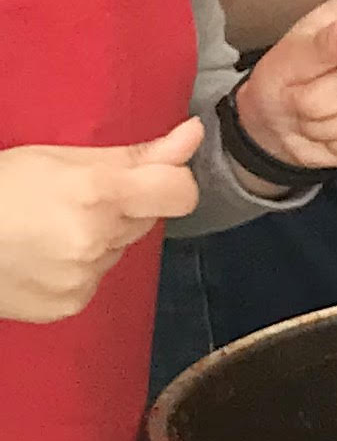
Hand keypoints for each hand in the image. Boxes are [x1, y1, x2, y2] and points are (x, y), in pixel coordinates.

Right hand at [0, 125, 200, 319]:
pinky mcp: (69, 306)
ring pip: (117, 251)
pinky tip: (39, 255)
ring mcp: (84, 279)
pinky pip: (93, 281)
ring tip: (46, 227)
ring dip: (98, 238)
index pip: (178, 192)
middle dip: (122, 208)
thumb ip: (134, 153)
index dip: (172, 182)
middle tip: (72, 198)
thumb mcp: (58, 157)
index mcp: (96, 194)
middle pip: (144, 221)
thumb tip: (193, 134)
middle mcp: (96, 240)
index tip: (157, 176)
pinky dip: (76, 268)